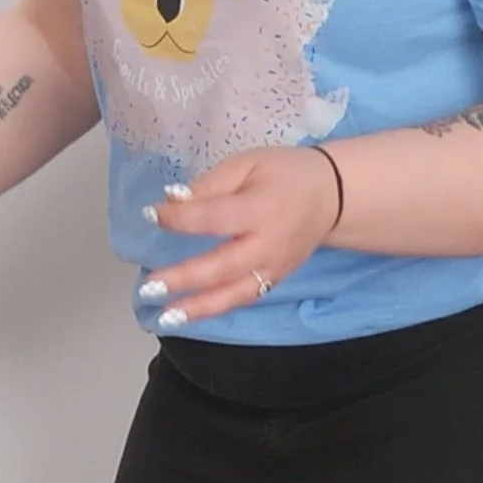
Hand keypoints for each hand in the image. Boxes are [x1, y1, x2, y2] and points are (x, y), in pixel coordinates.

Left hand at [146, 146, 343, 324]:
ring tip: (164, 317)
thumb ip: (209, 185)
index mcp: (261, 208)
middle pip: (222, 267)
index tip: (152, 214)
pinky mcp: (277, 280)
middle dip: (184, 279)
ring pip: (235, 294)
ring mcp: (275, 267)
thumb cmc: (284, 174)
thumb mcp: (247, 164)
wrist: (333, 195)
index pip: (213, 219)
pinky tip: (188, 315)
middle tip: (149, 287)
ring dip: (198, 308)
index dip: (179, 219)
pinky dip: (217, 308)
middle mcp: (269, 244)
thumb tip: (170, 201)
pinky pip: (244, 298)